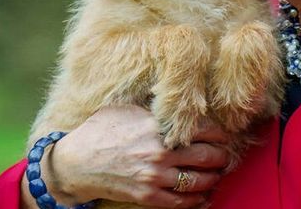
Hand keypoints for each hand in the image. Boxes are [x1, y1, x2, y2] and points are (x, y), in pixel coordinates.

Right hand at [30, 104, 229, 207]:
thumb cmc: (100, 130)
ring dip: (214, 177)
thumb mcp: (126, 109)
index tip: (221, 135)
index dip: (218, 133)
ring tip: (216, 174)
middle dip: (221, 155)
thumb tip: (175, 102)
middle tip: (224, 155)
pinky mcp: (148, 196)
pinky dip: (199, 199)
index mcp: (156, 125)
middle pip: (208, 155)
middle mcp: (159, 151)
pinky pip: (183, 202)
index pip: (203, 129)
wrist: (76, 163)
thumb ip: (153, 109)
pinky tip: (204, 195)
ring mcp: (154, 176)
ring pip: (200, 179)